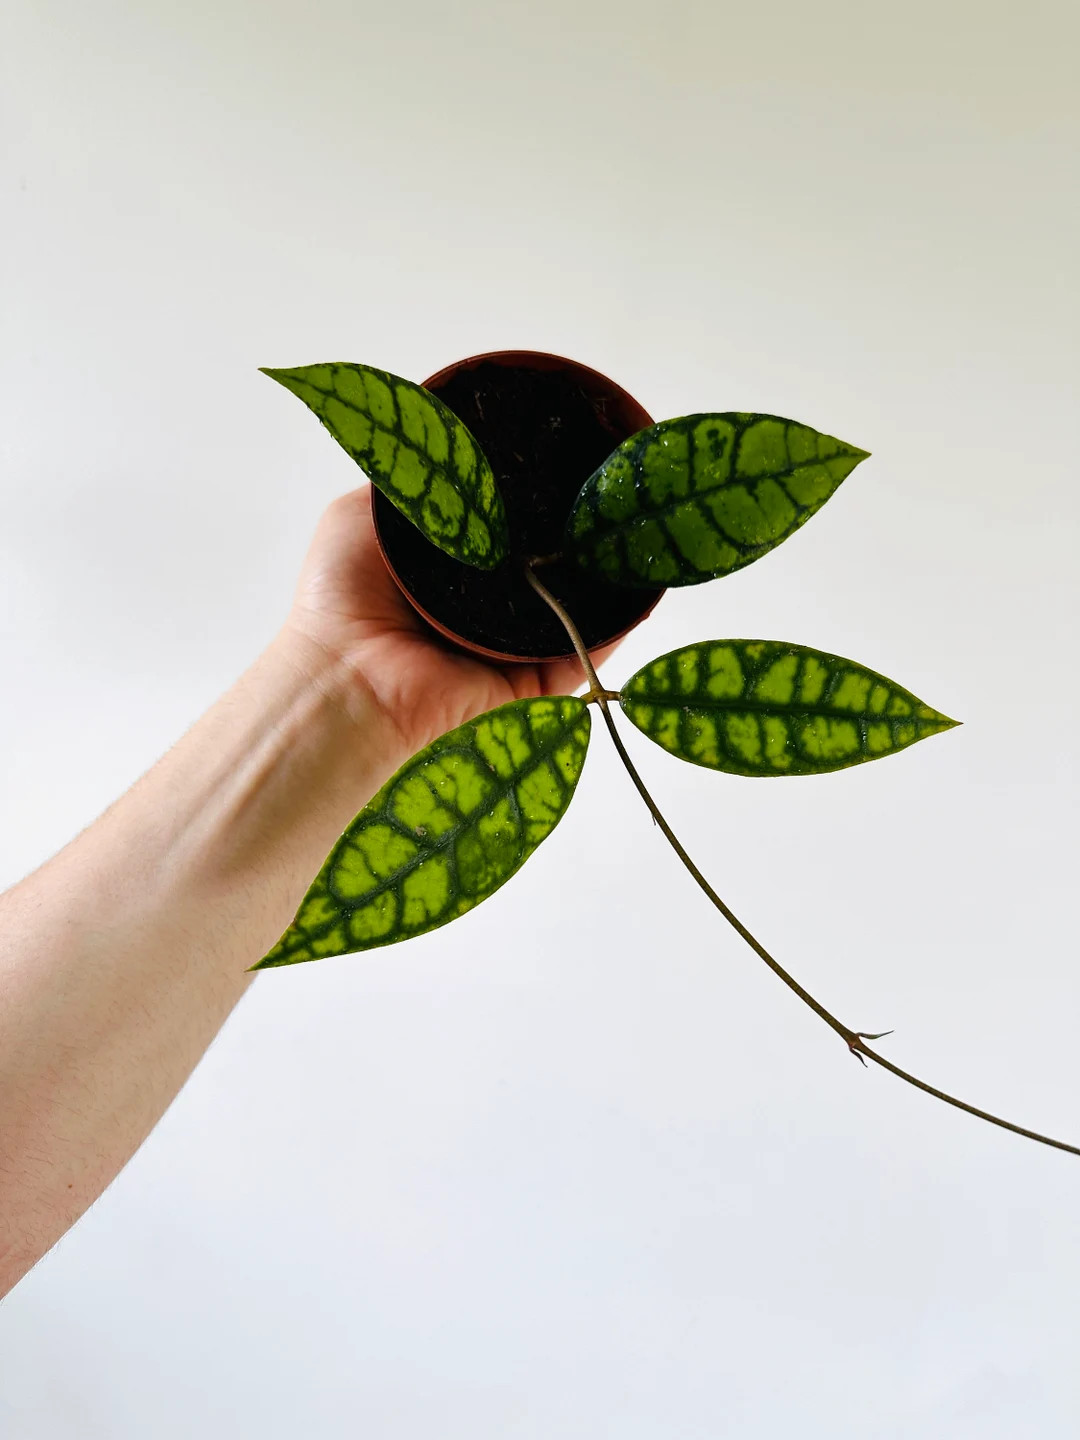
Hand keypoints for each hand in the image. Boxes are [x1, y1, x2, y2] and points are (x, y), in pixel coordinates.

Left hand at [281, 486, 615, 760]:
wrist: (346, 679)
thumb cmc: (338, 599)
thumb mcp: (363, 514)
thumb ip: (410, 480)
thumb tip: (447, 436)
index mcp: (445, 571)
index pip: (502, 531)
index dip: (529, 503)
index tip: (562, 466)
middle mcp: (480, 610)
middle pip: (542, 567)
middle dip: (570, 537)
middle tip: (602, 498)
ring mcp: (509, 650)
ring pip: (570, 609)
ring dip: (598, 579)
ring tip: (627, 535)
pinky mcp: (531, 686)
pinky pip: (581, 655)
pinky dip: (610, 630)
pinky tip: (633, 590)